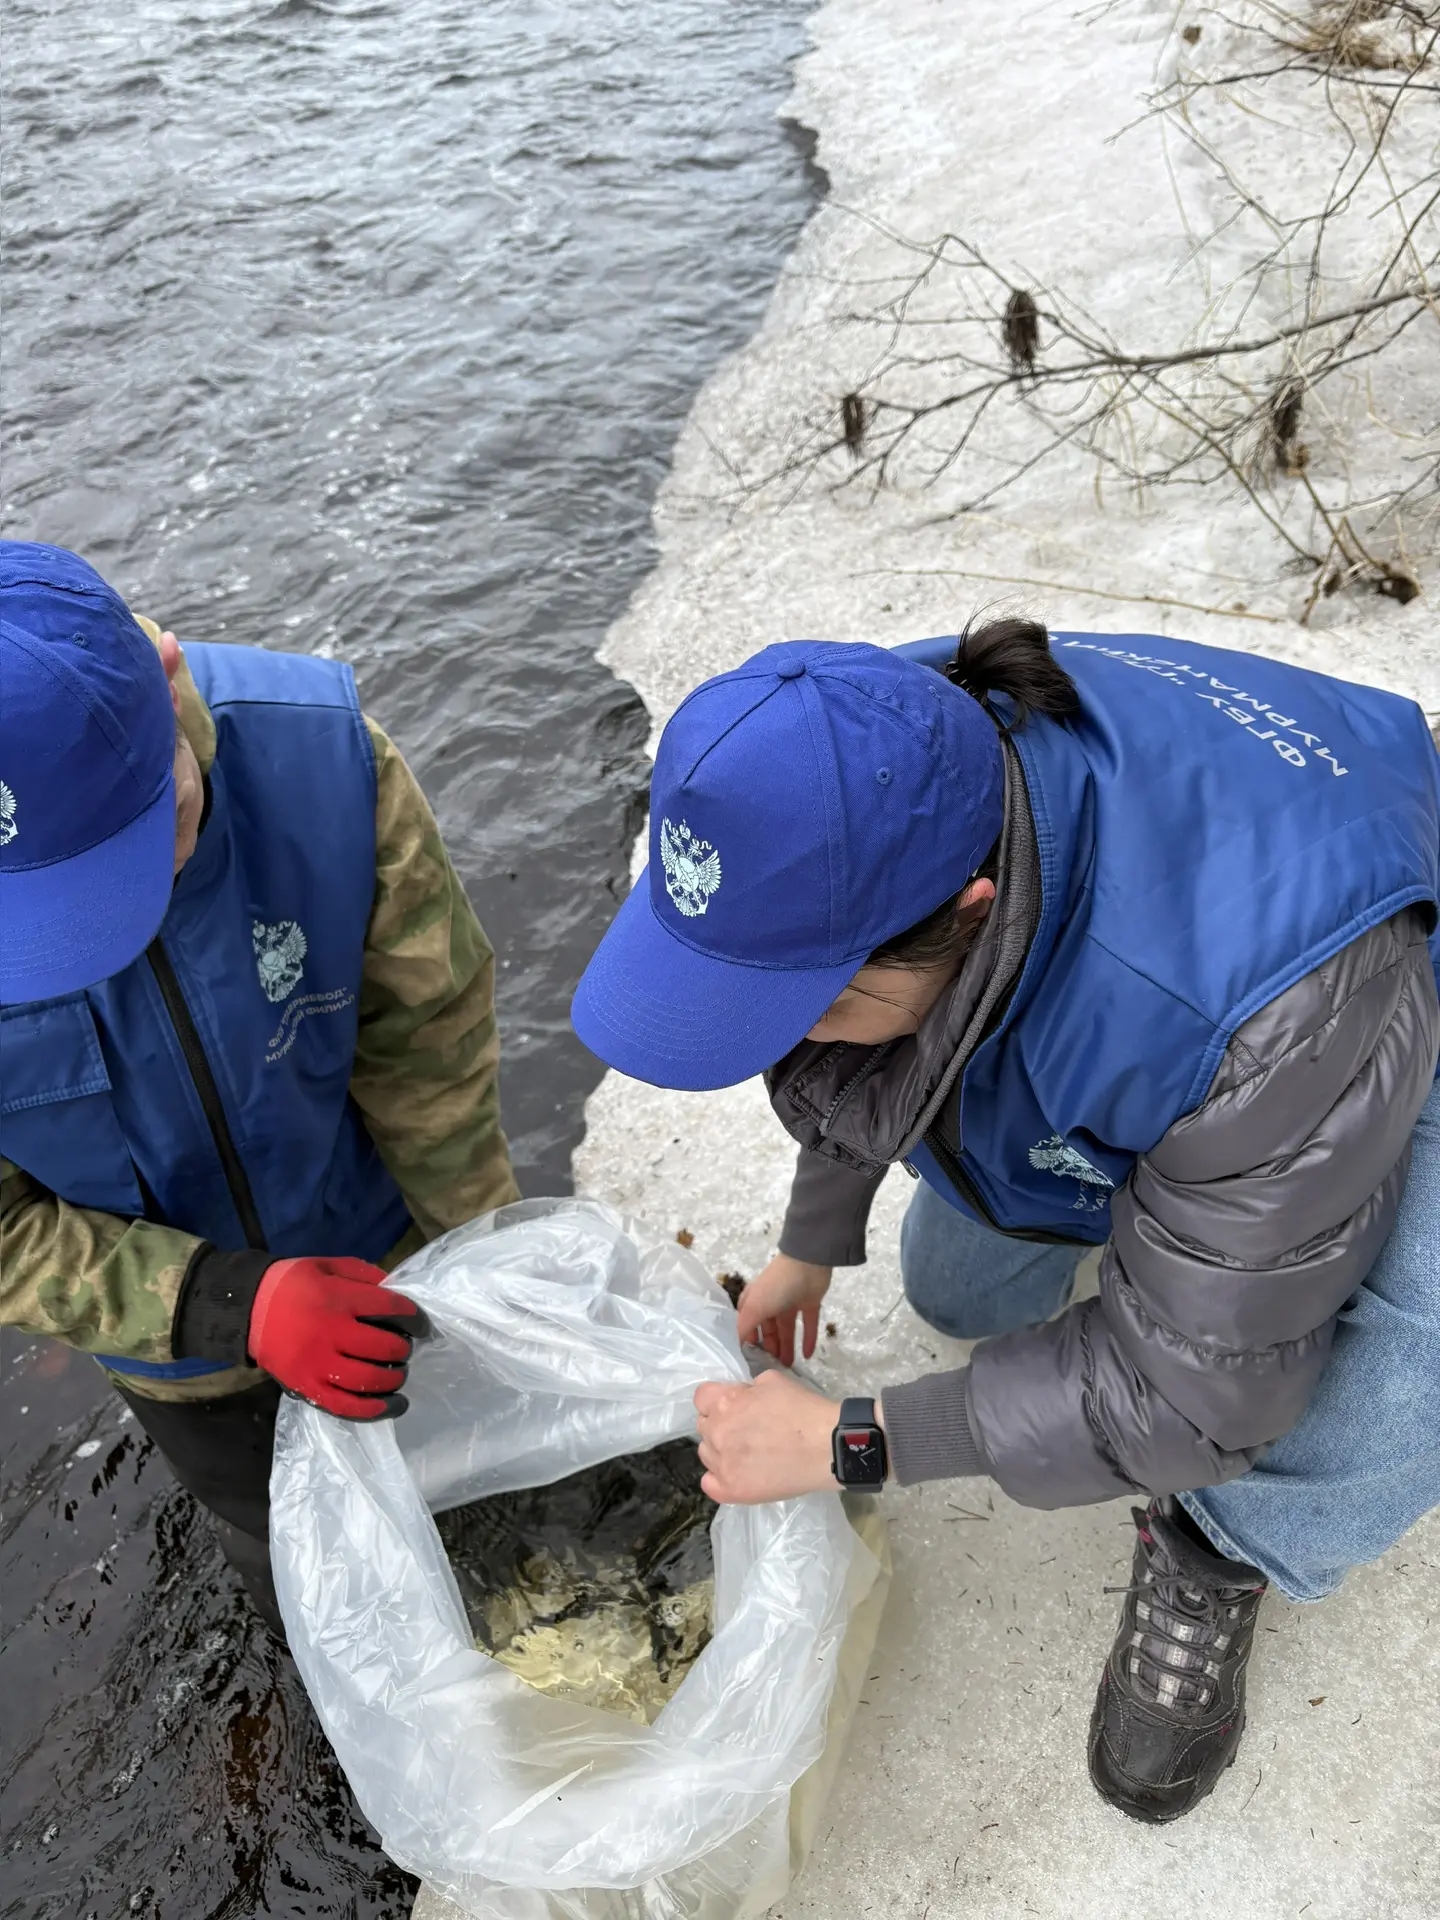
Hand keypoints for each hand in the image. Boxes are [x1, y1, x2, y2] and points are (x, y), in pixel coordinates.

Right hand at [246, 1255, 429, 1419]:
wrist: (247, 1309)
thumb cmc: (293, 1284)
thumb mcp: (329, 1265)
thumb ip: (365, 1275)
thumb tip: (399, 1292)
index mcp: (338, 1299)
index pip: (391, 1309)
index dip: (414, 1318)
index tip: (422, 1324)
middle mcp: (330, 1334)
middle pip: (384, 1348)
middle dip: (403, 1349)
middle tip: (404, 1348)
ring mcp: (317, 1365)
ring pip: (369, 1380)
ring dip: (394, 1379)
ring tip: (398, 1374)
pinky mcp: (306, 1388)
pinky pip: (345, 1406)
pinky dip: (373, 1410)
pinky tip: (392, 1406)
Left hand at [694, 1370, 841, 1503]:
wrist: (825, 1447)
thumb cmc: (803, 1409)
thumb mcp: (772, 1381)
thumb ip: (747, 1389)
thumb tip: (740, 1397)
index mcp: (724, 1403)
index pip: (702, 1398)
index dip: (717, 1399)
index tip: (734, 1404)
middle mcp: (716, 1433)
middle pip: (704, 1425)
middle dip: (721, 1423)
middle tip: (748, 1429)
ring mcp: (722, 1464)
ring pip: (707, 1454)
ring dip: (721, 1450)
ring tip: (747, 1453)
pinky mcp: (732, 1490)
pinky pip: (709, 1484)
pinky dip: (719, 1478)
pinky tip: (737, 1473)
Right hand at [735, 1254, 832, 1365]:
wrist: (808, 1265)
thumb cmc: (775, 1286)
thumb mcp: (754, 1307)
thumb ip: (744, 1328)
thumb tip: (735, 1346)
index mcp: (754, 1301)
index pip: (748, 1325)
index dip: (749, 1342)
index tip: (750, 1362)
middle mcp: (770, 1303)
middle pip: (769, 1330)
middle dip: (770, 1347)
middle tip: (772, 1368)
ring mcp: (791, 1303)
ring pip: (787, 1330)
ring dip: (787, 1347)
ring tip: (788, 1367)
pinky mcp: (809, 1304)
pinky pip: (808, 1326)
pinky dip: (808, 1340)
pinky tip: (807, 1356)